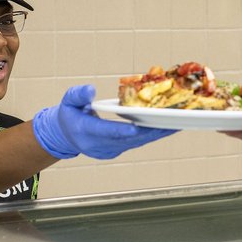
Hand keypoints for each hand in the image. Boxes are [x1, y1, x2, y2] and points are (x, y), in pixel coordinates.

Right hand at [33, 85, 175, 159]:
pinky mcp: (115, 151)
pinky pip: (136, 144)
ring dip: (155, 134)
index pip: (104, 131)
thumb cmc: (69, 114)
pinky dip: (150, 136)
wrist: (65, 136)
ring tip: (175, 124)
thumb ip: (78, 95)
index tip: (137, 128)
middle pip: (126, 139)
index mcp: (84, 131)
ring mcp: (108, 151)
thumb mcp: (68, 100)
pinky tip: (165, 127)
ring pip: (135, 143)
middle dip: (148, 131)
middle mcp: (97, 145)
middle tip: (169, 123)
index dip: (121, 130)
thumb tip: (91, 90)